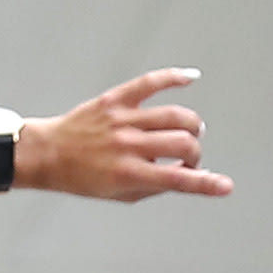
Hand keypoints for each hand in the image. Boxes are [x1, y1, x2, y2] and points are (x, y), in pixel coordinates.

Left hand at [26, 70, 231, 201]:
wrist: (47, 154)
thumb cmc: (83, 179)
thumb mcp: (120, 195)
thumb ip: (155, 186)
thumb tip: (187, 175)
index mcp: (128, 173)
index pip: (177, 178)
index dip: (205, 184)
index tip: (226, 186)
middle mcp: (128, 145)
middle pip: (183, 142)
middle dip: (194, 152)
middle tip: (188, 157)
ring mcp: (122, 120)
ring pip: (174, 115)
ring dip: (190, 125)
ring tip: (188, 131)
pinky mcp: (115, 100)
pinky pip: (151, 82)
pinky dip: (174, 77)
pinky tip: (191, 78)